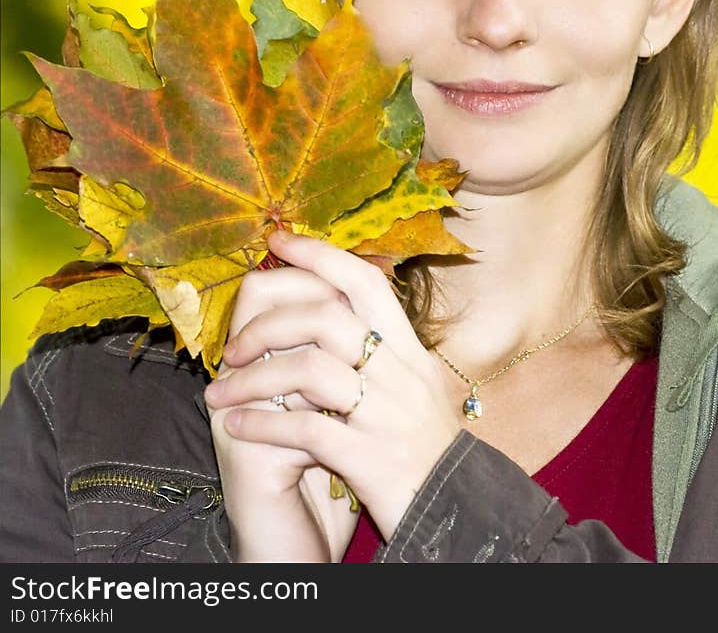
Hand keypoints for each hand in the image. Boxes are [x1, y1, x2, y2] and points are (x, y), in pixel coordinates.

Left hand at [205, 229, 462, 543]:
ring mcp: (389, 416)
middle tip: (233, 346)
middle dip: (270, 324)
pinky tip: (238, 427)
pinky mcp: (371, 460)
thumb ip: (385, 353)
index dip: (321, 255)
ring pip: (309, 370)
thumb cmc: (428, 453)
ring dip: (254, 378)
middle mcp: (404, 375)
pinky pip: (306, 429)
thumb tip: (335, 309)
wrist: (457, 516)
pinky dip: (264, 424)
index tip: (279, 241)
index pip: (366, 283)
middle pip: (329, 318)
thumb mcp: (418, 391)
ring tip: (220, 393)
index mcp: (413, 353)